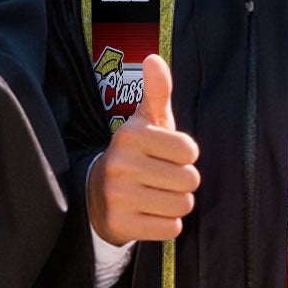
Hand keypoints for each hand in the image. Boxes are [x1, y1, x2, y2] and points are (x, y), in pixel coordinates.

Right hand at [87, 54, 199, 243]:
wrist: (97, 195)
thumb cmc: (135, 154)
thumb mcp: (145, 122)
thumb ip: (156, 92)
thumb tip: (154, 58)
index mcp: (130, 135)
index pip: (190, 151)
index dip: (185, 156)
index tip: (166, 155)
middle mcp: (120, 164)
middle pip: (190, 180)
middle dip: (182, 182)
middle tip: (160, 178)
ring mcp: (118, 196)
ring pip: (182, 205)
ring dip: (176, 203)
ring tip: (155, 195)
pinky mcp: (120, 224)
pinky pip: (170, 228)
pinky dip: (165, 224)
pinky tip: (148, 213)